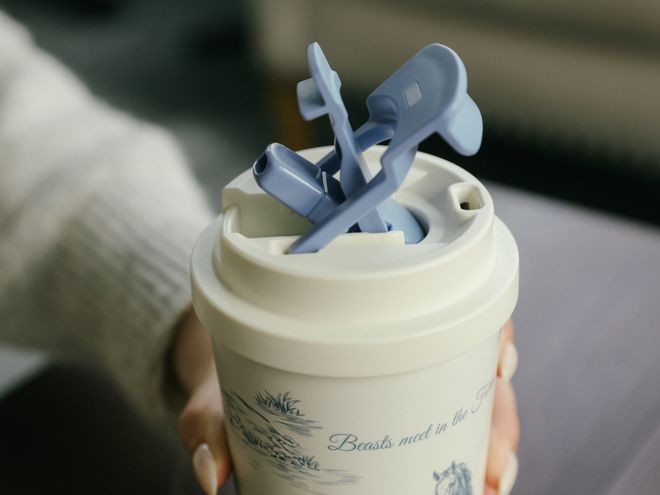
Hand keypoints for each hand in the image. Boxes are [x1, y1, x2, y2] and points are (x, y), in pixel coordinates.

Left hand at [174, 312, 519, 494]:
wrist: (218, 362)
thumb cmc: (227, 361)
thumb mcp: (217, 384)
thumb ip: (209, 419)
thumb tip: (214, 475)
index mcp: (359, 307)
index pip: (445, 298)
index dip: (485, 325)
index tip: (499, 366)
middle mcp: (393, 335)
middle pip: (469, 359)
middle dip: (494, 411)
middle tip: (492, 464)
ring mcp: (397, 369)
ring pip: (465, 394)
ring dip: (486, 436)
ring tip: (489, 480)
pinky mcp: (389, 399)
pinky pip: (439, 418)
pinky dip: (459, 447)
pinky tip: (465, 478)